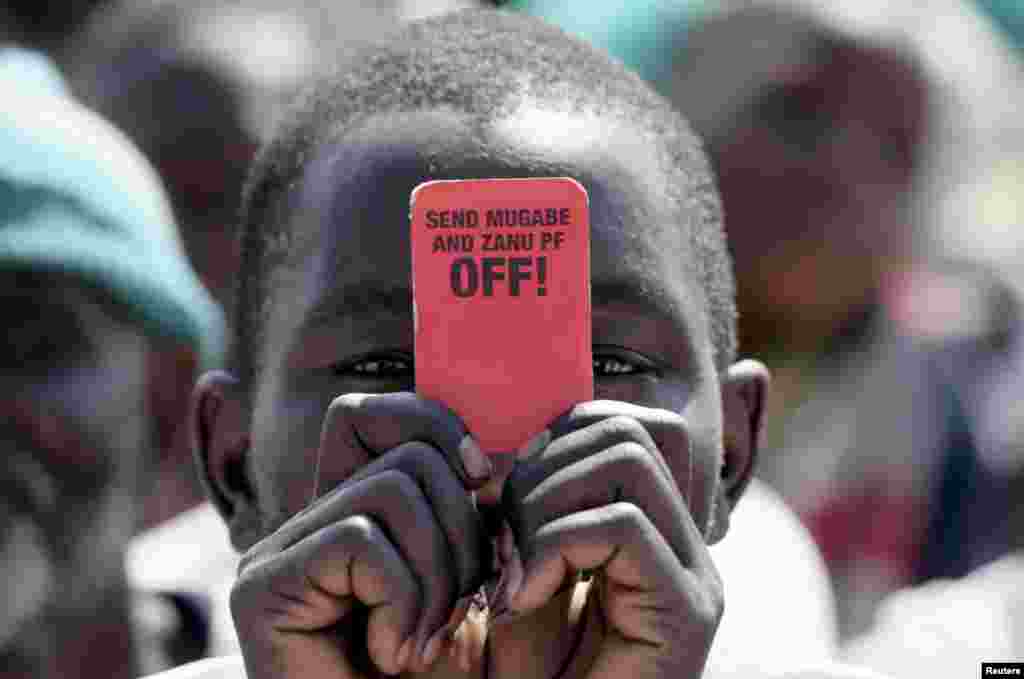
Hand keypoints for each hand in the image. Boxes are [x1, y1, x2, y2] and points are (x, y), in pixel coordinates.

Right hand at [230, 393, 491, 677]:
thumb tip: (486, 454)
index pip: (385, 414)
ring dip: (439, 578)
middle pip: (410, 457)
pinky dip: (403, 602)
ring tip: (427, 641)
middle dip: (464, 535)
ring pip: (393, 493)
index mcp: (350, 509)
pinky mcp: (262, 587)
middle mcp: (306, 521)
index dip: (444, 431)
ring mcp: (278, 552)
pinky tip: (393, 656)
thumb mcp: (466, 583)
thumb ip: (466, 513)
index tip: (488, 483)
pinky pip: (363, 542)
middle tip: (462, 610)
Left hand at [499, 401, 722, 678]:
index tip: (503, 495)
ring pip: (628, 462)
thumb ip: (525, 515)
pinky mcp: (688, 613)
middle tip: (502, 537)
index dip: (555, 437)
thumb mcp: (518, 577)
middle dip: (543, 470)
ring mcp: (695, 576)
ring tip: (513, 569)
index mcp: (652, 526)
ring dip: (545, 506)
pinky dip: (553, 549)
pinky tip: (520, 598)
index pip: (621, 425)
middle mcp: (685, 544)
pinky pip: (621, 525)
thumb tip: (506, 451)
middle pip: (627, 431)